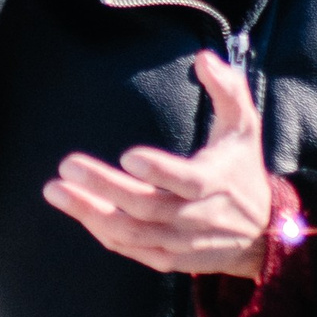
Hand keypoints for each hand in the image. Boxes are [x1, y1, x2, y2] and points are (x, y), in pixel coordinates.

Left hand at [43, 51, 274, 280]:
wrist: (261, 235)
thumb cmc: (241, 169)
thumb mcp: (244, 127)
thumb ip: (228, 89)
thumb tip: (204, 57)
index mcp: (216, 182)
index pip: (187, 181)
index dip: (159, 171)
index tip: (127, 155)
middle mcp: (197, 217)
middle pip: (147, 207)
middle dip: (105, 187)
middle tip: (68, 164)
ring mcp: (181, 242)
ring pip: (131, 233)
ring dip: (91, 212)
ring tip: (56, 190)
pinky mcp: (168, 259)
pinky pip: (129, 249)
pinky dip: (102, 231)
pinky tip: (78, 210)